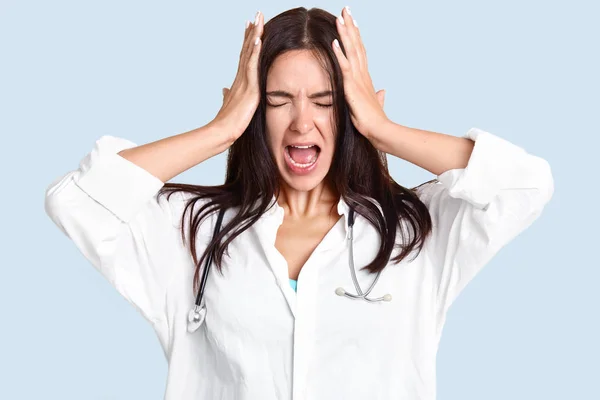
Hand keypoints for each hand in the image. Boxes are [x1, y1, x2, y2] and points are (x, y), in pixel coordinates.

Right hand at [209, 11, 263, 142]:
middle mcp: (240, 77)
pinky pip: (252, 66)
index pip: (244, 56)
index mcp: (239, 81)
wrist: (223, 131)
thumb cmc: (227, 122)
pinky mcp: (248, 88)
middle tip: (256, 15)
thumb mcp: (229, 105)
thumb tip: (223, 90)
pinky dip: (254, 52)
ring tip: (258, 19)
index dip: (247, 40)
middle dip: (252, 31)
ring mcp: (244, 81)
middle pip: (247, 49)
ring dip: (254, 35)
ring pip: (249, 53)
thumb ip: (227, 95)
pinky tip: (257, 39)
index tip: (250, 26)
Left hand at [332, 6, 388, 142]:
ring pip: (351, 50)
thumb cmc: (375, 121)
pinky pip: (345, 67)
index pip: (360, 51)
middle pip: (356, 44)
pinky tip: (334, 42)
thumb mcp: (375, 105)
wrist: (379, 130)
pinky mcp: (352, 87)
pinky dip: (340, 54)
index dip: (356, 36)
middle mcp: (362, 74)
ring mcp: (358, 79)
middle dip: (350, 26)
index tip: (352, 22)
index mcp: (365, 77)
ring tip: (340, 17)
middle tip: (346, 10)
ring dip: (345, 33)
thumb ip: (378, 96)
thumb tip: (383, 92)